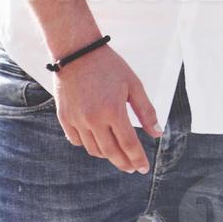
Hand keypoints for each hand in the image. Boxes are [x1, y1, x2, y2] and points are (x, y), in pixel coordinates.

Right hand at [53, 46, 160, 173]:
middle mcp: (93, 119)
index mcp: (113, 111)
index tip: (144, 169)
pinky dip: (89, 145)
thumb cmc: (110, 66)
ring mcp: (76, 120)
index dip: (138, 158)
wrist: (77, 53)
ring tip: (118, 155)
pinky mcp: (64, 118)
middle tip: (132, 168)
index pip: (129, 144)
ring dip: (107, 155)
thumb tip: (157, 133)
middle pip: (110, 152)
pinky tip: (99, 143)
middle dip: (123, 163)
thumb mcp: (134, 84)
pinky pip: (77, 140)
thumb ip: (146, 111)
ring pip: (93, 149)